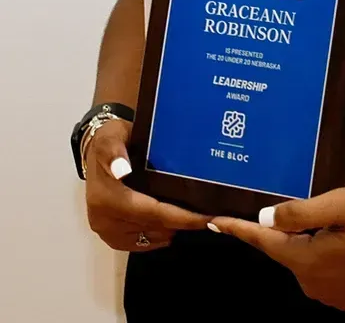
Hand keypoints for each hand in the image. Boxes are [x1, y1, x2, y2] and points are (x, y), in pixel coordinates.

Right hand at [85, 119, 208, 251]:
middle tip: (212, 218)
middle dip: (183, 224)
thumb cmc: (111, 139)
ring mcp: (106, 230)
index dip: (181, 217)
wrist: (94, 149)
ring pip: (148, 238)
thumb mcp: (112, 137)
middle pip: (153, 228)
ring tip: (195, 217)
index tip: (208, 219)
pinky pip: (138, 244)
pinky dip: (157, 236)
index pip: (152, 212)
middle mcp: (104, 219)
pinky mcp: (109, 235)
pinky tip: (172, 226)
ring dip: (171, 230)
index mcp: (107, 198)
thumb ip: (115, 151)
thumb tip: (121, 170)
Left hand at [210, 187, 344, 310]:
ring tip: (341, 221)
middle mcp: (313, 284)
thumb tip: (265, 219)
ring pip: (305, 260)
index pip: (265, 242)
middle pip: (287, 250)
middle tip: (317, 206)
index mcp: (308, 261)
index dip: (238, 230)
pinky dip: (325, 254)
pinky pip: (322, 271)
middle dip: (290, 229)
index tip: (214, 221)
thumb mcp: (341, 204)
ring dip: (311, 241)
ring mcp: (331, 295)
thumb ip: (301, 213)